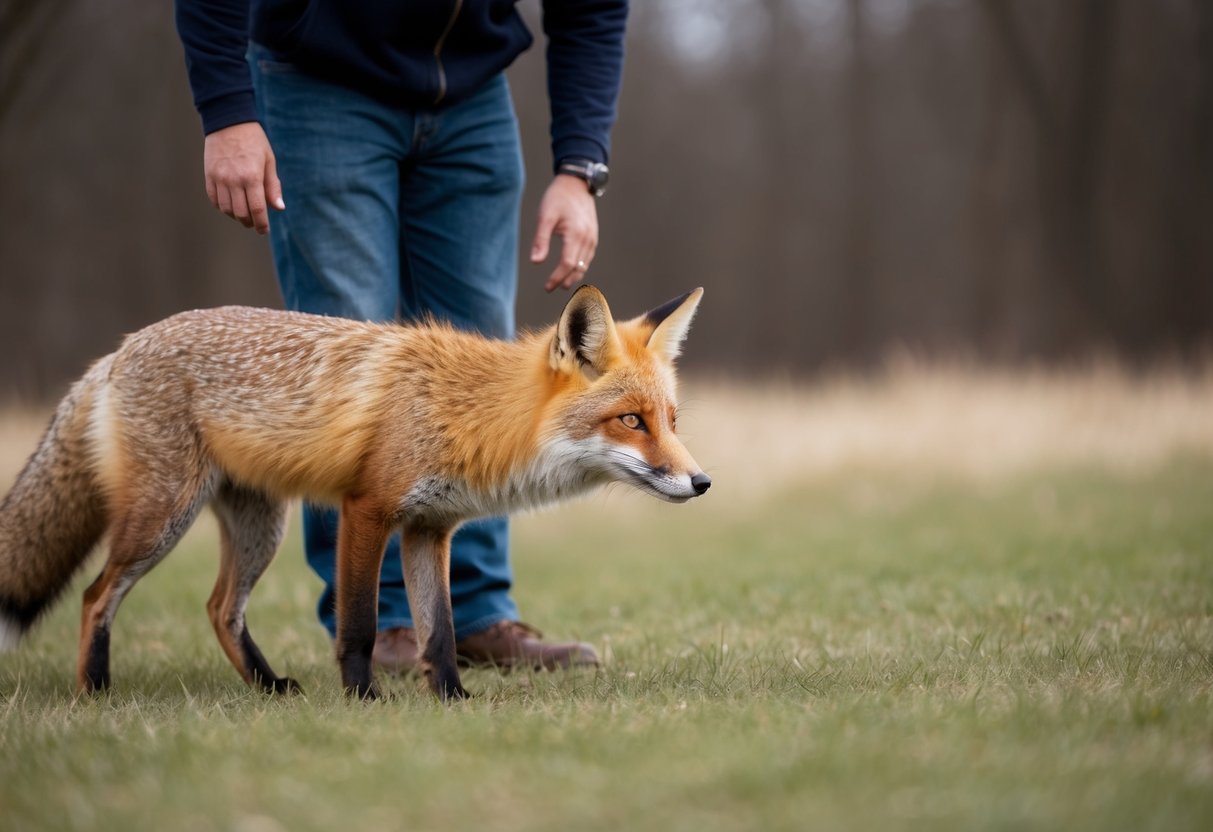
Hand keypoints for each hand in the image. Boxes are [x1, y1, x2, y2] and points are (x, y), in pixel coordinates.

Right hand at [202, 122, 284, 234]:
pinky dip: (222, 207)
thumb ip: (273, 186)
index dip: (262, 224)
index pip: (257, 209)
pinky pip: (214, 199)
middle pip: (241, 213)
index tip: (264, 230)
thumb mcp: (269, 161)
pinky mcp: (209, 175)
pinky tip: (231, 205)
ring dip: (236, 216)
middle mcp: (234, 180)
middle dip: (250, 223)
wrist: (228, 121)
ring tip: (244, 215)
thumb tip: (279, 208)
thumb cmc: (254, 141)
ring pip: (226, 209)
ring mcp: (219, 178)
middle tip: (255, 223)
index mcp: (252, 176)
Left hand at [530, 174, 597, 290]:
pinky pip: (588, 257)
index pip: (567, 264)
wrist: (576, 183)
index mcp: (576, 235)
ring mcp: (592, 238)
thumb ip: (541, 240)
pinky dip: (580, 267)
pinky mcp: (593, 236)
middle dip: (565, 280)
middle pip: (578, 268)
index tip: (547, 287)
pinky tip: (571, 270)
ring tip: (561, 283)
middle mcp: (587, 239)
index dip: (557, 278)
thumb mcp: (545, 217)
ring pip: (584, 265)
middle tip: (551, 287)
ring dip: (573, 276)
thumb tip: (535, 262)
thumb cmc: (558, 198)